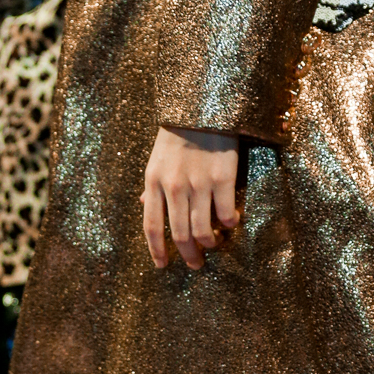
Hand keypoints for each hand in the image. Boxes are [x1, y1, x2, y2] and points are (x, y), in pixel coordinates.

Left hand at [143, 127, 239, 268]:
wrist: (202, 107)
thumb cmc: (178, 133)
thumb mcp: (156, 159)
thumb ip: (151, 184)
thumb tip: (142, 203)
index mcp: (153, 182)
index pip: (151, 226)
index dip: (156, 250)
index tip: (162, 265)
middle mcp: (174, 187)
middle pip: (179, 234)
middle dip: (188, 255)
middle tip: (196, 264)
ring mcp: (199, 184)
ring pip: (202, 229)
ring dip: (210, 243)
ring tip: (215, 244)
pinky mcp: (223, 179)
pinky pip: (225, 213)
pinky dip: (229, 224)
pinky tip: (231, 223)